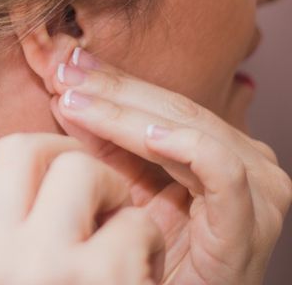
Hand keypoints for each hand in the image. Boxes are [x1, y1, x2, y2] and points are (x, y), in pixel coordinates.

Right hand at [0, 132, 164, 284]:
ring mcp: (42, 270)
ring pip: (77, 167)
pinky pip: (132, 222)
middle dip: (60, 154)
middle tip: (83, 185)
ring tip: (113, 222)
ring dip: (108, 188)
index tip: (30, 177)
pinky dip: (144, 240)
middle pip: (19, 146)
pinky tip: (138, 271)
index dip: (0, 154)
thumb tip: (26, 166)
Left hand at [52, 50, 291, 284]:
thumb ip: (101, 142)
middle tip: (64, 73)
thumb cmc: (148, 256)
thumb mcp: (121, 186)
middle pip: (170, 108)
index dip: (111, 79)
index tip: (66, 63)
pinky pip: (220, 171)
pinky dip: (185, 147)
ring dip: (124, 112)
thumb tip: (63, 96)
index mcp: (214, 146)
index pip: (157, 101)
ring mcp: (255, 187)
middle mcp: (242, 159)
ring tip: (77, 99)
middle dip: (110, 88)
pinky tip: (147, 135)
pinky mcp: (249, 220)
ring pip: (187, 128)